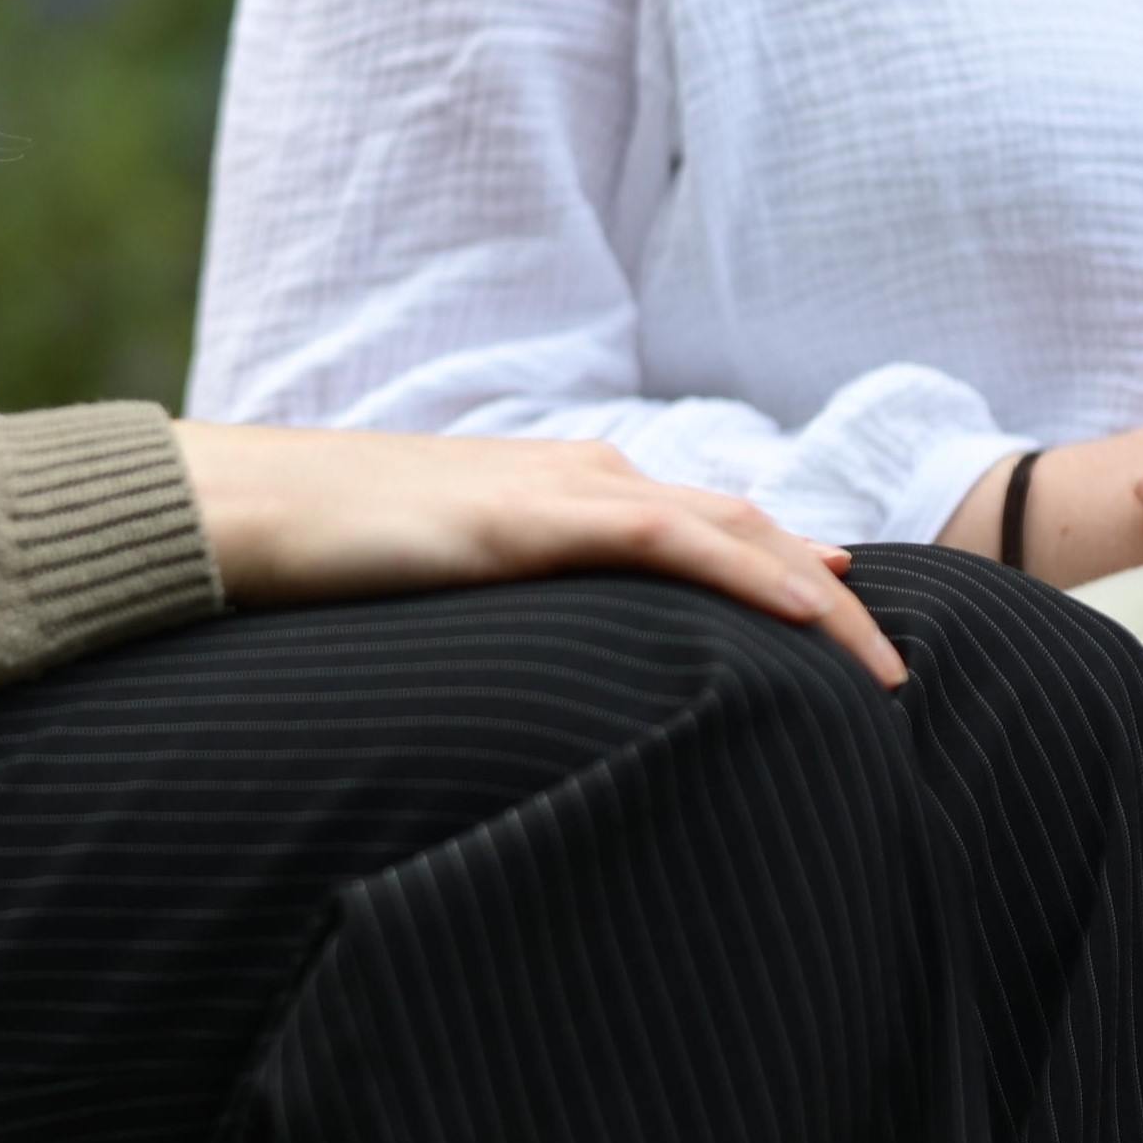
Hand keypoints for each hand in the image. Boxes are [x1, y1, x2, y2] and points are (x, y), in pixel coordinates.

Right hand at [172, 421, 905, 686]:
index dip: (781, 566)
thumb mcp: (440, 580)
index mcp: (560, 488)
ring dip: (818, 599)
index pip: (701, 523)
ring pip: (733, 534)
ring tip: (883, 667)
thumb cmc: (327, 553)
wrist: (253, 508)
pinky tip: (811, 613)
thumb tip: (530, 664)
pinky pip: (677, 543)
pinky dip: (755, 575)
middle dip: (823, 590)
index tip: (843, 612)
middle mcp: (583, 474)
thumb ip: (501, 604)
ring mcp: (565, 489)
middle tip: (889, 665)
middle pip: (742, 528)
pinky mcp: (540, 516)